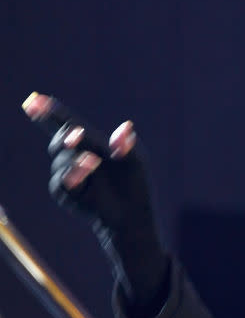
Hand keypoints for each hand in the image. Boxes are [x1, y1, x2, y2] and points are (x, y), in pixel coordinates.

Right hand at [22, 92, 152, 233]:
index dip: (51, 112)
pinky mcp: (64, 193)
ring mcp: (67, 174)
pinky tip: (83, 176)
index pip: (68, 124)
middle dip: (65, 136)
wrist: (131, 217)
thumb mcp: (135, 162)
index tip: (36, 100)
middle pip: (60, 139)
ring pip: (61, 160)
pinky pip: (61, 182)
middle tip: (74, 137)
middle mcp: (75, 156)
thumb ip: (127, 145)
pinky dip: (72, 176)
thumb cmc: (135, 185)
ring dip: (75, 160)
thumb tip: (125, 126)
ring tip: (93, 163)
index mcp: (91, 144)